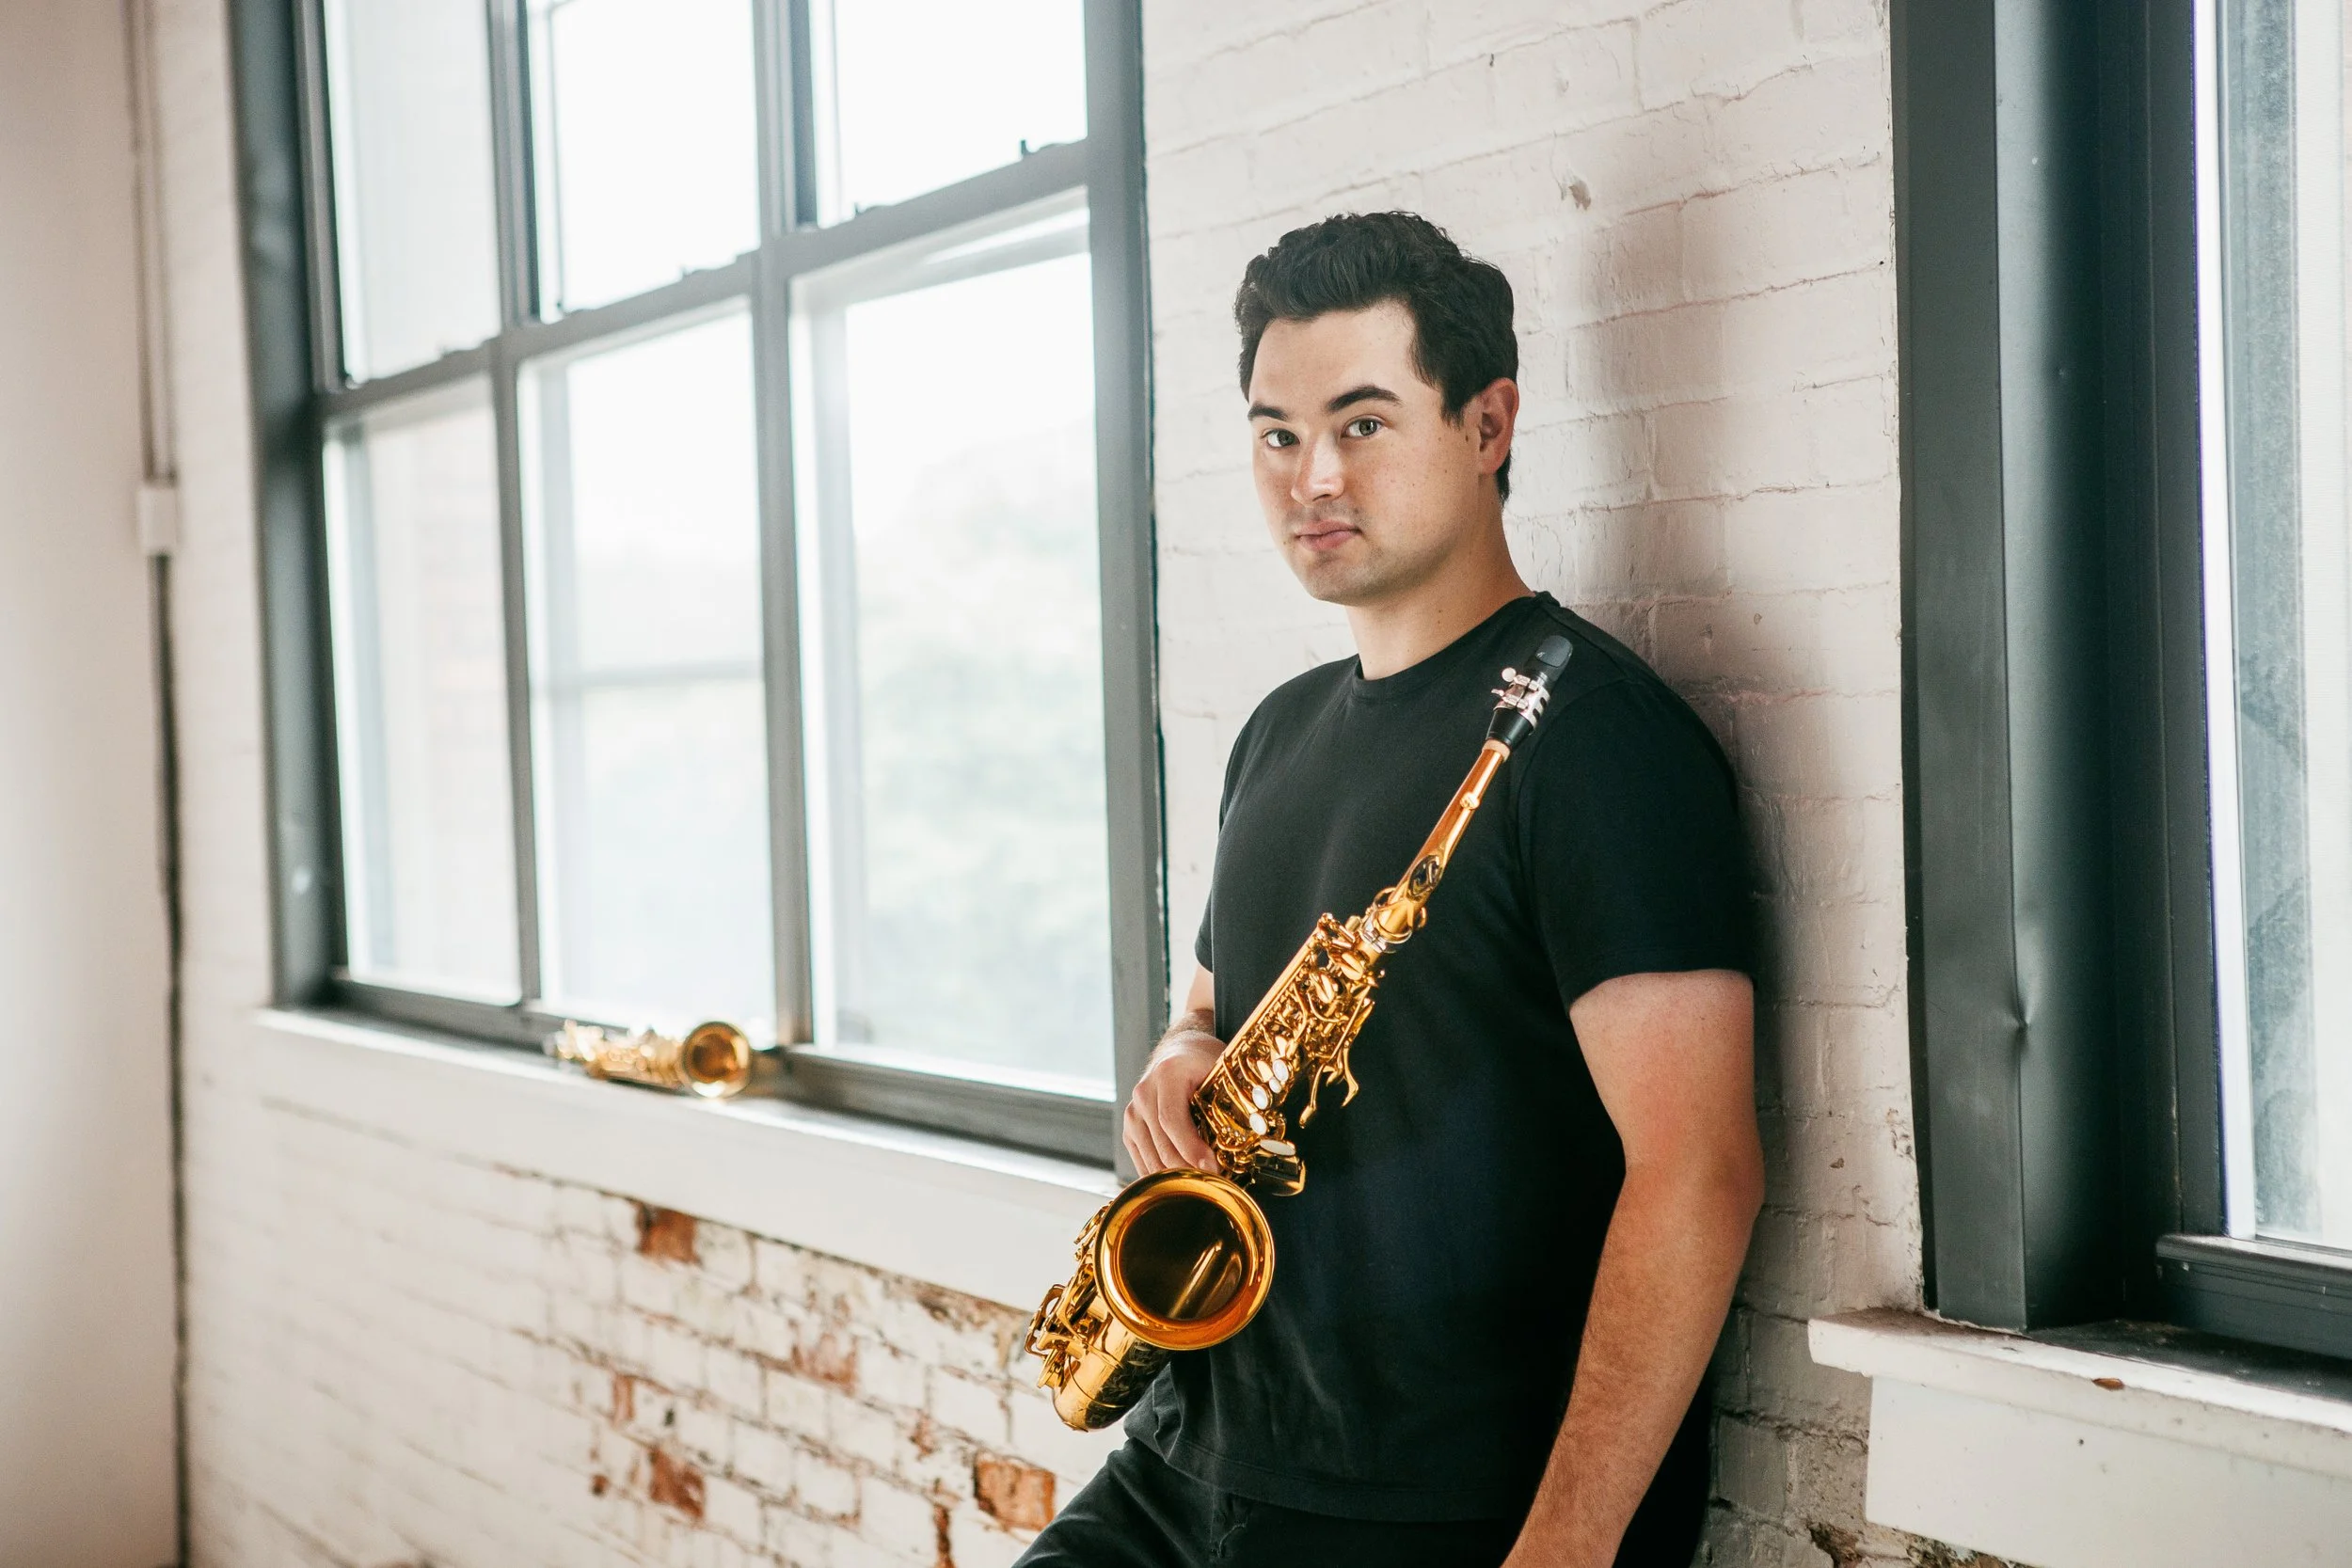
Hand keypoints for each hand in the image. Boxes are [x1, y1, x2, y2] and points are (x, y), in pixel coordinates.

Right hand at [1123, 1025, 1222, 1174]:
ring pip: (1151, 1159)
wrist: (1179, 1052)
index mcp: (1167, 1075)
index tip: (1211, 1168)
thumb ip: (1227, 1099)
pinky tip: (1182, 1182)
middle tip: (1214, 1184)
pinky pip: (1143, 1161)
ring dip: (1177, 1177)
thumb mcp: (1219, 1072)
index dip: (1190, 1148)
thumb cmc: (1203, 1063)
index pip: (1172, 1120)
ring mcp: (1133, 1112)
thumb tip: (1251, 1136)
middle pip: (1161, 1145)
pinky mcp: (1129, 1129)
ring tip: (1202, 1186)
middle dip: (1188, 1170)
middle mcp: (1143, 1093)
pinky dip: (1163, 1176)